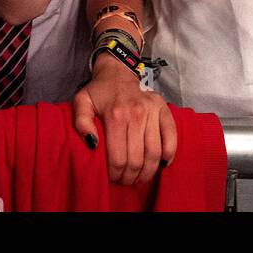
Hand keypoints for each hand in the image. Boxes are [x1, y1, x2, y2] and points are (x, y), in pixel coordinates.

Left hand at [71, 57, 176, 185]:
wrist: (118, 72)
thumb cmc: (99, 92)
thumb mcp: (81, 102)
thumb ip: (81, 122)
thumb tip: (92, 144)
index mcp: (116, 115)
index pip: (118, 158)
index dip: (115, 174)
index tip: (112, 178)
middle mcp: (137, 113)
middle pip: (137, 160)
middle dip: (130, 177)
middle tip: (125, 181)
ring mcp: (152, 111)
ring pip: (154, 153)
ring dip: (147, 172)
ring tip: (139, 178)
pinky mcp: (163, 109)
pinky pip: (171, 137)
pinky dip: (168, 155)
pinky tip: (161, 165)